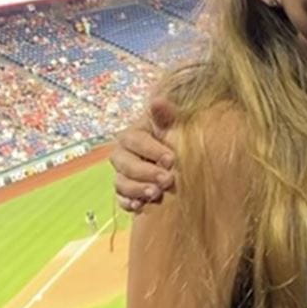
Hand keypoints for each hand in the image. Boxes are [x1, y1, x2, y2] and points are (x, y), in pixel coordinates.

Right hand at [111, 96, 177, 212]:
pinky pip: (120, 199)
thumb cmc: (179, 143)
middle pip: (124, 163)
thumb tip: (158, 101)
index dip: (151, 149)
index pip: (134, 140)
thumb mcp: (175, 128)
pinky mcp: (127, 193)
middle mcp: (124, 154)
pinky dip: (129, 203)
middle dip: (145, 172)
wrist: (186, 169)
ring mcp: (123, 174)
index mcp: (135, 134)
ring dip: (137, 189)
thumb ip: (166, 116)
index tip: (171, 159)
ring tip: (156, 194)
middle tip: (168, 180)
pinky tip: (140, 206)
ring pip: (120, 182)